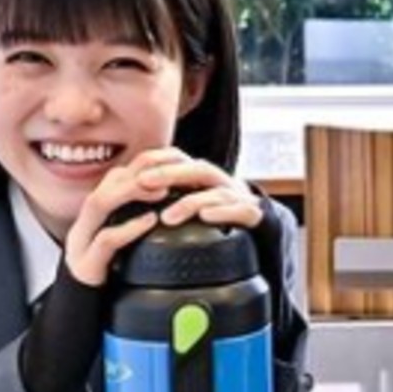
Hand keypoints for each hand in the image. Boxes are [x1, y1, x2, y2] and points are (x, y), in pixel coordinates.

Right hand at [62, 148, 186, 286]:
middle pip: (106, 184)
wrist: (78, 314)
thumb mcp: (125, 244)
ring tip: (160, 192)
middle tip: (168, 174)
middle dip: (139, 174)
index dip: (142, 165)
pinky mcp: (85, 264)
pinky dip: (129, 227)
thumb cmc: (108, 276)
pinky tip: (150, 221)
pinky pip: (105, 239)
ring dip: (131, 192)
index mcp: (96, 216)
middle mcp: (85, 223)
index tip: (171, 165)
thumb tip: (172, 207)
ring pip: (99, 203)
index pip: (115, 176)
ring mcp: (81, 242)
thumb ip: (139, 223)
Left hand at [135, 156, 263, 229]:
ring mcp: (239, 198)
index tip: (133, 171)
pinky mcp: (255, 215)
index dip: (158, 161)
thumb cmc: (219, 217)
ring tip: (168, 217)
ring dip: (190, 202)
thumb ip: (167, 194)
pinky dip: (224, 212)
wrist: (262, 232)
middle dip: (170, 174)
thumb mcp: (192, 201)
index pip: (181, 159)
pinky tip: (206, 217)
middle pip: (198, 169)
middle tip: (143, 183)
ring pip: (217, 192)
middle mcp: (222, 182)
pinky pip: (242, 211)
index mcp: (204, 177)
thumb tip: (130, 192)